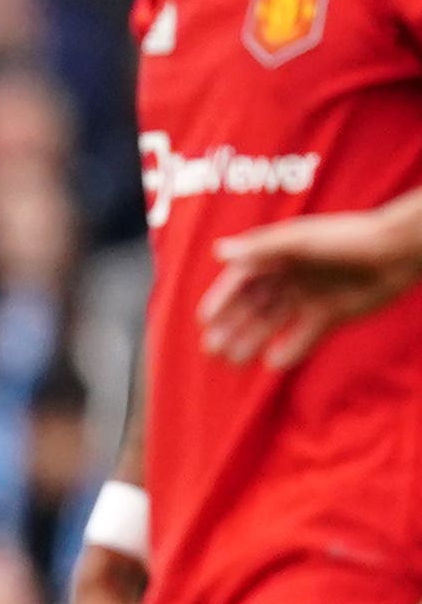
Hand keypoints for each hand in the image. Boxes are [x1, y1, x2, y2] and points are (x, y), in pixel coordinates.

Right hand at [202, 199, 421, 366]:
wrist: (398, 251)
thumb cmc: (349, 238)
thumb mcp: (301, 240)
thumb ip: (261, 247)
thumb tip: (218, 252)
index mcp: (277, 256)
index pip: (240, 280)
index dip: (221, 299)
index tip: (205, 320)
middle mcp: (288, 277)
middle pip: (251, 305)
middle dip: (230, 327)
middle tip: (211, 350)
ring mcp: (308, 297)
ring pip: (272, 324)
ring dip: (252, 342)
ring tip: (234, 362)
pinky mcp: (329, 315)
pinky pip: (304, 337)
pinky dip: (290, 351)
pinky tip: (274, 364)